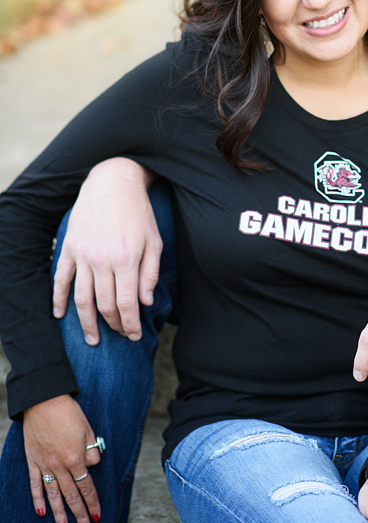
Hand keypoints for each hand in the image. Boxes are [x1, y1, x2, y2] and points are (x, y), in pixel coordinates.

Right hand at [23, 395, 101, 522]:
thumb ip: (91, 451)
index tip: (98, 514)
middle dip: (79, 514)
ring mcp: (44, 465)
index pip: (86, 486)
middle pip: (71, 495)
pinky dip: (38, 500)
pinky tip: (41, 512)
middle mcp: (60, 465)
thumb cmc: (69, 413)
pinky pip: (35, 485)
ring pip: (53, 495)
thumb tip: (92, 466)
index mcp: (75, 458)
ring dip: (59, 513)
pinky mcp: (33, 462)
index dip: (92, 501)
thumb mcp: (88, 430)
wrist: (44, 401)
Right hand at [52, 158, 159, 344]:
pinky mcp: (69, 247)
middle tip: (120, 335)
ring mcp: (82, 254)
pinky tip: (60, 315)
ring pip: (82, 298)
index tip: (135, 336)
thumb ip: (150, 274)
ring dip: (87, 322)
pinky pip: (61, 279)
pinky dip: (59, 299)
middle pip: (104, 304)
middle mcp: (102, 260)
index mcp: (126, 259)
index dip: (131, 324)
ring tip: (93, 338)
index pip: (127, 304)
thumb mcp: (154, 241)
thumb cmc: (138, 214)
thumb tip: (145, 303)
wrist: (113, 184)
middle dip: (114, 325)